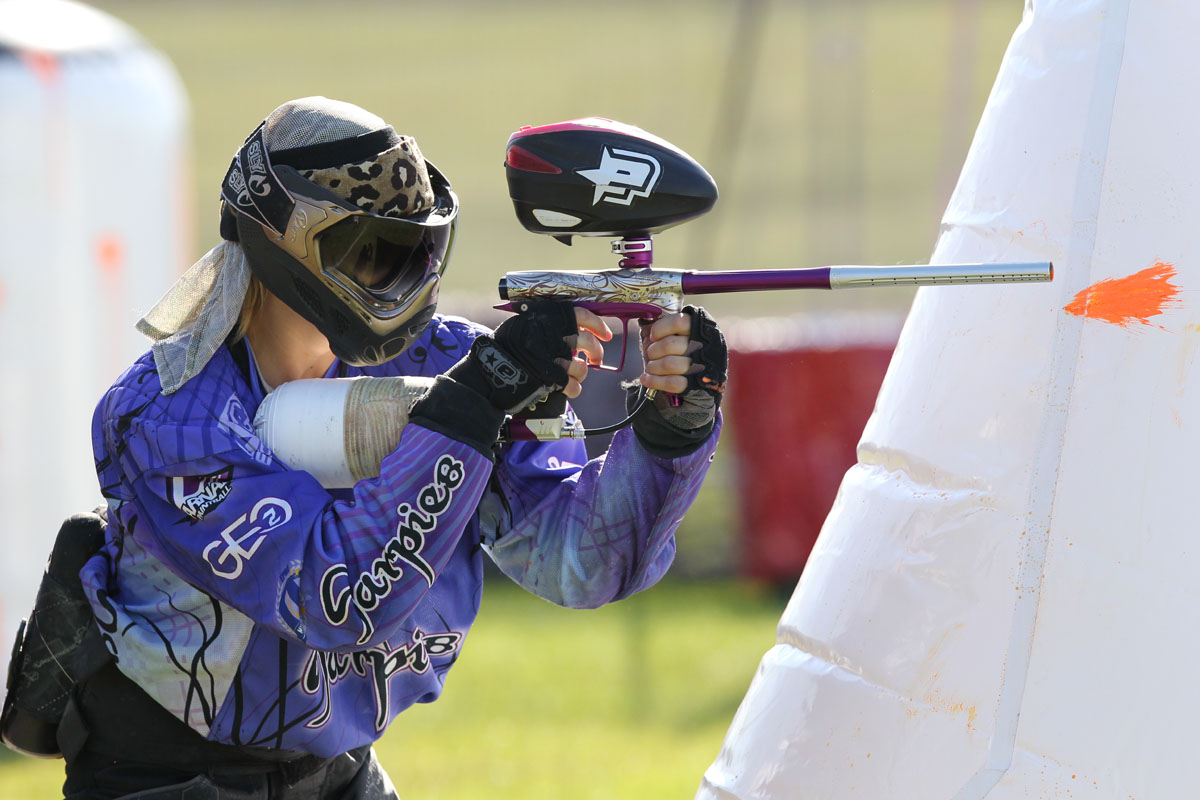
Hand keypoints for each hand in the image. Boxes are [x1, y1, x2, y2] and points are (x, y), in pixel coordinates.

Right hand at [448, 301, 608, 414]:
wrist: (485, 372)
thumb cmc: (502, 348)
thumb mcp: (521, 324)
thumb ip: (544, 324)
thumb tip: (571, 328)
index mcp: (546, 317)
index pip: (581, 315)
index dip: (598, 325)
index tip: (605, 335)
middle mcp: (551, 334)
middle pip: (586, 342)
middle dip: (596, 352)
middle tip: (596, 359)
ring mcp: (551, 357)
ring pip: (581, 367)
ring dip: (581, 373)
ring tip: (576, 376)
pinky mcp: (550, 378)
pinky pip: (573, 385)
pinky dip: (574, 389)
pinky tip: (569, 389)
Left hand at [638, 311, 697, 394]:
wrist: (709, 372)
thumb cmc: (688, 347)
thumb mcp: (685, 331)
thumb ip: (670, 328)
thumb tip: (648, 331)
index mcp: (698, 328)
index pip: (678, 322)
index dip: (660, 329)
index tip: (653, 336)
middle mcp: (700, 345)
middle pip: (669, 345)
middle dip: (653, 351)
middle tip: (652, 354)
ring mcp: (699, 365)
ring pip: (669, 364)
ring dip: (653, 367)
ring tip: (651, 367)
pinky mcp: (694, 383)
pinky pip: (672, 383)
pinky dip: (654, 381)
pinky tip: (646, 379)